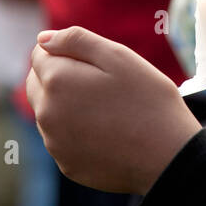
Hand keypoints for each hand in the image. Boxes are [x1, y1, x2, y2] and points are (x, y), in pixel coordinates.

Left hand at [26, 26, 200, 192]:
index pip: (39, 55)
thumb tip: (42, 39)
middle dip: (58, 77)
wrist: (169, 155)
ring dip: (66, 104)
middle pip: (37, 84)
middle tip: (99, 83)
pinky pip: (62, 139)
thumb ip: (75, 40)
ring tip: (106, 109)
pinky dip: (76, 131)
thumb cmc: (147, 99)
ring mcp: (54, 143)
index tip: (95, 63)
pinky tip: (106, 132)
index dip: (66, 52)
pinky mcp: (67, 165)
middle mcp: (46, 114)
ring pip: (48, 112)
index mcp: (56, 81)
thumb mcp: (117, 56)